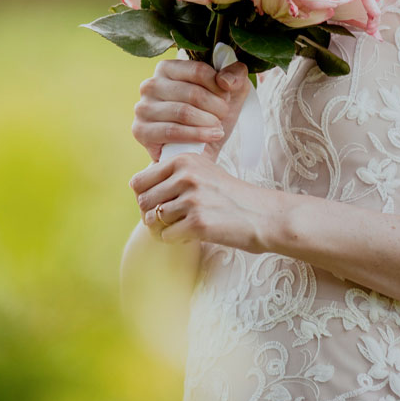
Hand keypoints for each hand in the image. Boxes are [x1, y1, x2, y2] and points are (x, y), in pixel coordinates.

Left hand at [129, 151, 280, 252]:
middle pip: (143, 202)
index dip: (143, 197)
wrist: (263, 215)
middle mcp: (186, 176)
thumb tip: (135, 185)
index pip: (138, 181)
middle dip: (151, 215)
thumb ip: (173, 173)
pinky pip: (166, 236)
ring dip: (162, 229)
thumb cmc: (230, 196)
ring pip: (152, 220)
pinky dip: (174, 240)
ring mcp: (192, 200)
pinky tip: (190, 236)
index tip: (157, 205)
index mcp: (183, 160)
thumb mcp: (203, 171)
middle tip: (168, 221)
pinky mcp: (198, 223)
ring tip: (179, 228)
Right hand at [131, 57, 251, 162]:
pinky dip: (197, 135)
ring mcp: (143, 108)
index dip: (218, 86)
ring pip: (183, 112)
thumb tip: (225, 81)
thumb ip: (235, 74)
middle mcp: (150, 84)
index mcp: (167, 68)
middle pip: (192, 92)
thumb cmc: (211, 114)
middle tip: (223, 116)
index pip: (198, 70)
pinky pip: (172, 131)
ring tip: (218, 128)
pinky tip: (211, 136)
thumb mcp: (231, 90)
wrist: (198, 149)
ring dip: (208, 122)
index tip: (226, 97)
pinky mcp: (141, 130)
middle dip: (215, 107)